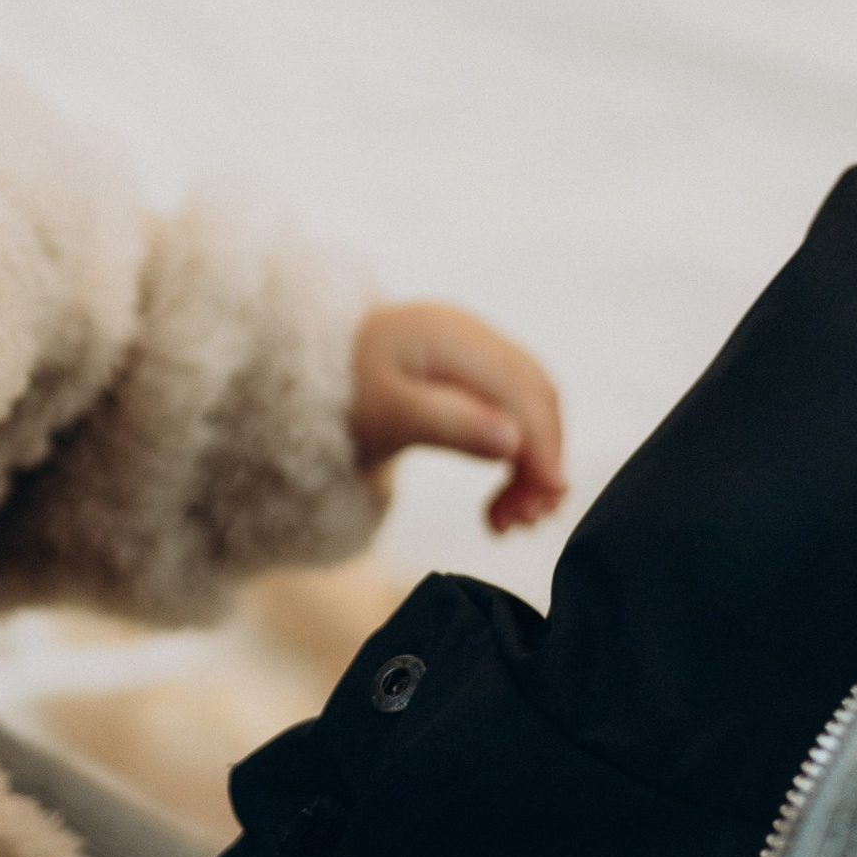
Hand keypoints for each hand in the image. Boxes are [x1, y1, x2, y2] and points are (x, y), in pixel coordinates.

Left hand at [350, 300, 567, 533]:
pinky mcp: (475, 378)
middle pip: (534, 399)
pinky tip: (503, 502)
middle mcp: (473, 335)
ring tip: (514, 521)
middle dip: (540, 463)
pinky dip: (517, 461)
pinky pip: (513, 417)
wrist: (309, 381)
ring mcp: (477, 353)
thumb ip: (446, 424)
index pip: (519, 390)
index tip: (548, 499)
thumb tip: (513, 443)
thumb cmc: (341, 395)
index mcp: (450, 334)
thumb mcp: (384, 415)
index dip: (542, 445)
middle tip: (528, 522)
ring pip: (530, 412)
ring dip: (532, 468)